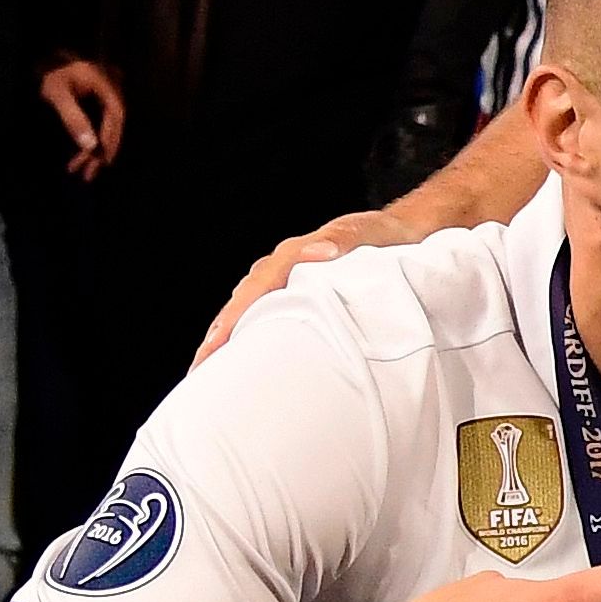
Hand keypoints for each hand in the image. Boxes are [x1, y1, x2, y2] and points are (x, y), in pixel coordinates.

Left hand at [37, 57, 124, 180]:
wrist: (44, 62)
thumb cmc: (49, 75)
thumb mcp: (56, 94)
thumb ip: (73, 118)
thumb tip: (89, 145)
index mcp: (104, 85)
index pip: (115, 115)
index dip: (111, 139)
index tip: (103, 159)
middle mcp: (109, 91)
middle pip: (112, 125)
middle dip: (101, 151)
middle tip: (89, 174)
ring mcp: (104, 98)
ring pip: (105, 129)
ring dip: (95, 150)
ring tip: (82, 171)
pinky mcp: (97, 105)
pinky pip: (99, 126)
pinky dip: (91, 142)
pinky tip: (81, 155)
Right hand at [197, 205, 422, 358]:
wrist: (402, 231)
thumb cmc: (386, 238)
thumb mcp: (368, 234)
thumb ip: (344, 239)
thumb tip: (321, 252)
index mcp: (296, 254)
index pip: (257, 288)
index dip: (235, 317)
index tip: (215, 344)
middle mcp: (283, 264)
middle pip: (242, 301)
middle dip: (218, 334)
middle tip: (198, 369)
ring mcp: (287, 278)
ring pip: (247, 307)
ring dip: (226, 336)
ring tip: (206, 369)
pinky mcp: (295, 290)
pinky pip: (263, 311)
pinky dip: (246, 331)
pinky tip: (237, 354)